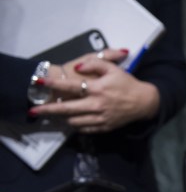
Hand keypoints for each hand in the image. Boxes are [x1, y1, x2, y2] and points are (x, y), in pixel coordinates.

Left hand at [30, 50, 159, 133]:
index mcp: (97, 88)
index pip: (70, 86)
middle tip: (34, 110)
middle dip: (48, 110)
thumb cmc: (127, 83)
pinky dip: (75, 125)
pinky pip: (84, 128)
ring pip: (73, 120)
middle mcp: (96, 104)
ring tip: (53, 115)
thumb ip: (95, 63)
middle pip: (66, 109)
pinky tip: (71, 120)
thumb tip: (77, 68)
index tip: (39, 83)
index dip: (53, 84)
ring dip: (62, 118)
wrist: (144, 102)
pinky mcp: (104, 127)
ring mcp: (100, 117)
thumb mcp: (113, 69)